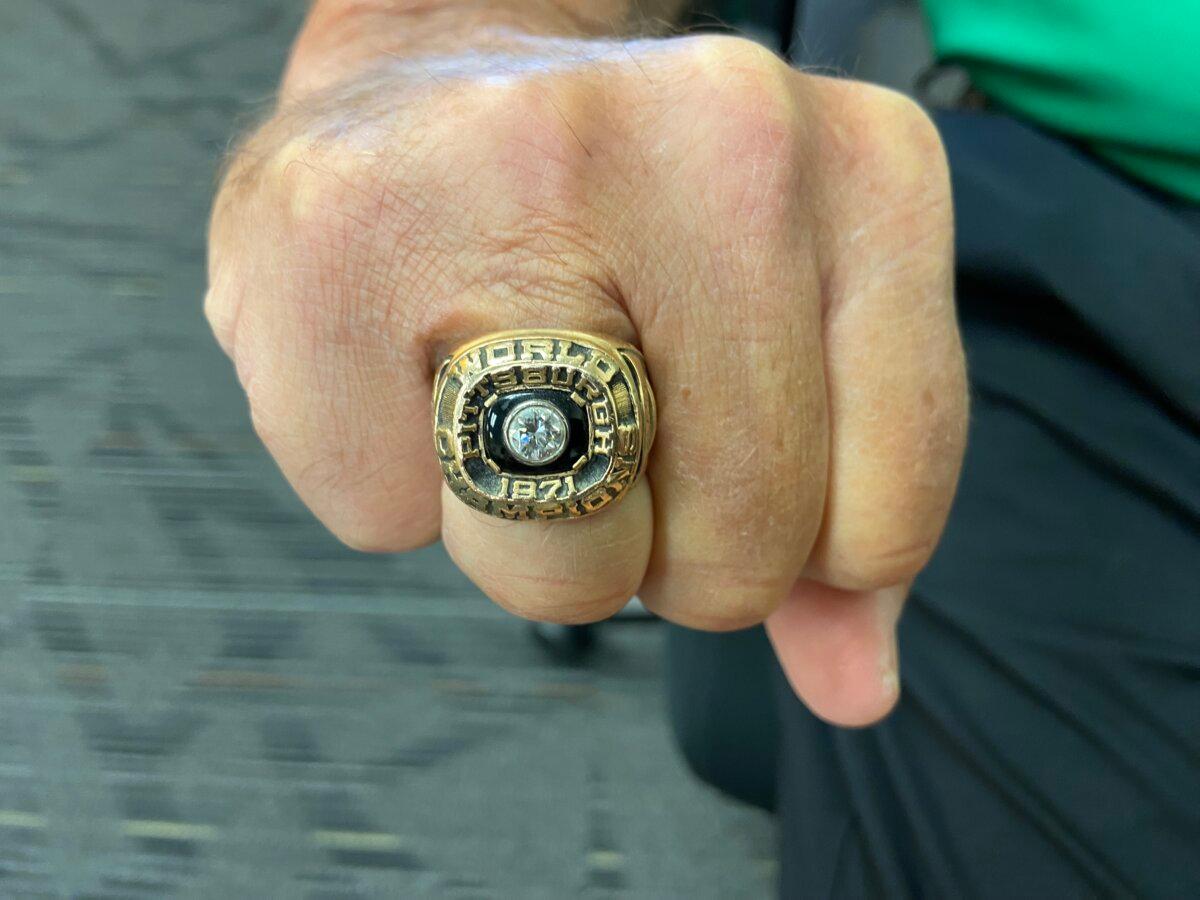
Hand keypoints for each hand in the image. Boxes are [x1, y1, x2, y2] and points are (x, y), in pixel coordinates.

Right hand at [207, 21, 966, 726]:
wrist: (433, 75)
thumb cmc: (619, 219)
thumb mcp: (789, 333)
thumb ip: (847, 514)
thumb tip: (854, 689)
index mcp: (858, 166)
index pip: (885, 513)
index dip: (807, 543)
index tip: (735, 447)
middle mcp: (705, 137)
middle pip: (731, 556)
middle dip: (663, 544)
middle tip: (603, 409)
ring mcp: (509, 172)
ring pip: (561, 564)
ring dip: (530, 529)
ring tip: (499, 382)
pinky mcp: (328, 234)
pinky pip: (380, 520)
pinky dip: (391, 480)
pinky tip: (398, 356)